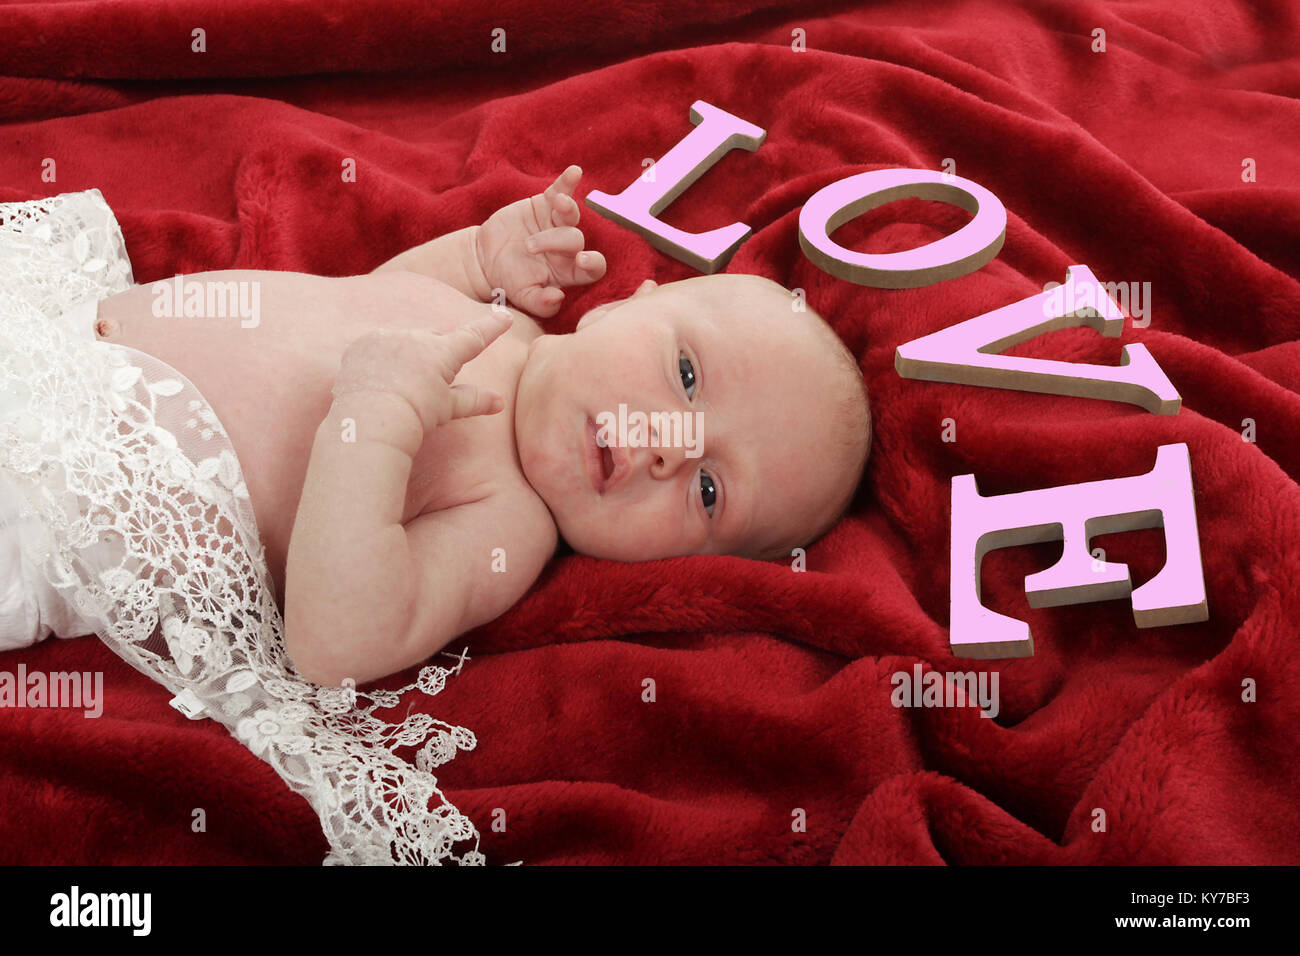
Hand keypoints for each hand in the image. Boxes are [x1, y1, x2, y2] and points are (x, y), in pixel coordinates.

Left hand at [332, 311, 512, 434]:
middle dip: (435, 354)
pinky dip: (380, 358)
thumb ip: (474, 401)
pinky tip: (377, 380)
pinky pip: (377, 345)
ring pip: (404, 341)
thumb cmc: (413, 416)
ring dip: (406, 355)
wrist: (369, 421)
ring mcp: (387, 337)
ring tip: (398, 386)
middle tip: (428, 381)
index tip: (505, 316)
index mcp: (441, 352)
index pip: (473, 337)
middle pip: (434, 339)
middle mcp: (415, 337)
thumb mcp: (447, 409)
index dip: (491, 327)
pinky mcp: (362, 343)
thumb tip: (500, 402)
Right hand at [476, 164, 607, 317]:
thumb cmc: (509, 281)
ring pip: (571, 214)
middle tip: (529, 247)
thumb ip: (542, 303)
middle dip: (555, 241)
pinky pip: (560, 190)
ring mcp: (557, 223)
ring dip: (568, 208)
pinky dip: (567, 181)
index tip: (582, 261)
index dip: (593, 263)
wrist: (485, 260)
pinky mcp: (545, 205)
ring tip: (558, 204)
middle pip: (575, 239)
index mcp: (569, 271)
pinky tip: (575, 172)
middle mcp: (568, 247)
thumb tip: (558, 299)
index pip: (593, 268)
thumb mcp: (523, 297)